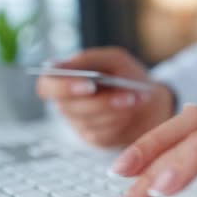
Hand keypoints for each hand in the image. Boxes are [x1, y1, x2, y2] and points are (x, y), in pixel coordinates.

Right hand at [36, 47, 174, 146]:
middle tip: (127, 96)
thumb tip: (64, 65)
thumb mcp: (114, 60)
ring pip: (89, 121)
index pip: (46, 87)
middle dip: (101, 103)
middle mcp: (67, 103)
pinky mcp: (94, 138)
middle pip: (70, 108)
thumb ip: (89, 58)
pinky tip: (132, 109)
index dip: (62, 87)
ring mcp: (79, 123)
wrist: (150, 102)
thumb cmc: (126, 76)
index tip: (88, 85)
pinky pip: (102, 134)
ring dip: (116, 110)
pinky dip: (121, 120)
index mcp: (64, 79)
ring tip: (135, 97)